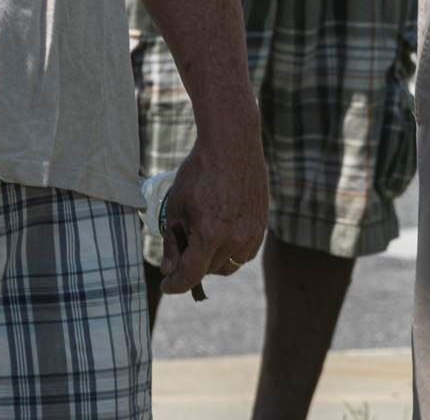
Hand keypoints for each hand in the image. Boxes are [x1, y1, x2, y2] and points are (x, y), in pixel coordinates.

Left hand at [158, 118, 268, 295]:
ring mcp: (253, 232)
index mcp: (210, 234)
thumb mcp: (177, 207)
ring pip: (229, 265)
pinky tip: (221, 234)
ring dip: (212, 261)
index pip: (190, 277)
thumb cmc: (199, 172)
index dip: (174, 285)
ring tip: (201, 239)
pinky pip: (245, 253)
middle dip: (191, 266)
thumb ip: (172, 243)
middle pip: (208, 271)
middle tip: (180, 248)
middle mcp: (235, 238)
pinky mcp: (263, 224)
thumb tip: (170, 270)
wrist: (232, 143)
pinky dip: (231, 252)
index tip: (166, 284)